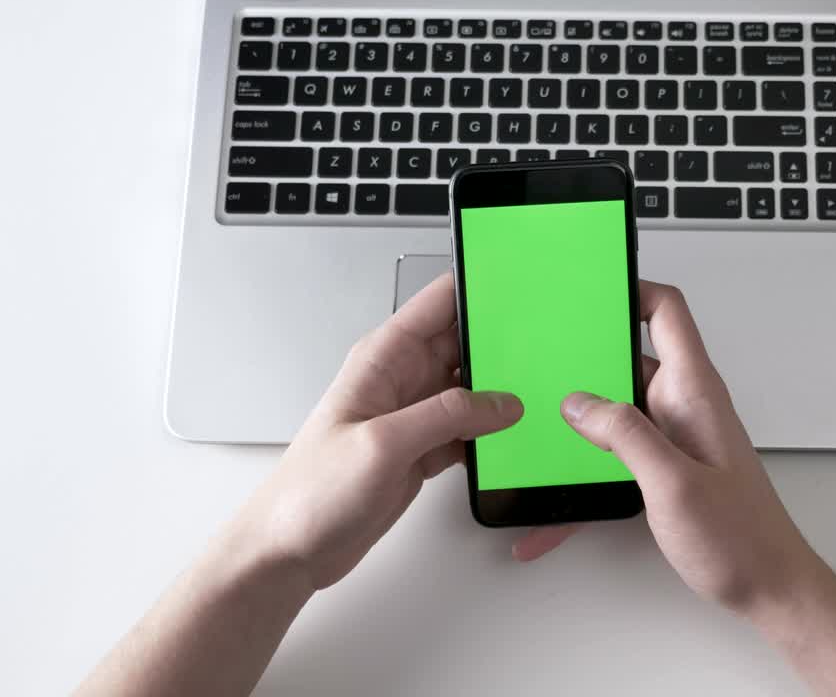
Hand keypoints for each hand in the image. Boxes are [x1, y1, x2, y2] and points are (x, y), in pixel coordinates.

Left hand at [238, 274, 522, 589]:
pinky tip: (513, 438)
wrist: (291, 548)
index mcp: (383, 358)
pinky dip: (492, 433)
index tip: (518, 287)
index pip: (438, 302)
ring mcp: (415, 415)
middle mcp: (401, 379)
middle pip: (464, 343)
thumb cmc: (311, 492)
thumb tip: (501, 403)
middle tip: (545, 348)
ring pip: (473, 387)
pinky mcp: (424, 449)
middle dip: (502, 342)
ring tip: (541, 390)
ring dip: (501, 391)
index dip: (477, 288)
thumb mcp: (382, 444)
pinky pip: (470, 429)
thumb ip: (445, 416)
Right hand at [514, 282, 822, 616]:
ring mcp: (673, 437)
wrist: (770, 589)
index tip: (585, 288)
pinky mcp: (664, 470)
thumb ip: (626, 435)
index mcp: (694, 392)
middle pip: (627, 359)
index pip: (666, 312)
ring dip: (577, 424)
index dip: (628, 288)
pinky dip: (585, 479)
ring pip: (613, 411)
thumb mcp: (675, 484)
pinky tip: (554, 514)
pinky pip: (614, 459)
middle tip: (538, 363)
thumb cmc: (743, 540)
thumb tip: (581, 401)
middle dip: (581, 360)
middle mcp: (683, 406)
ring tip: (533, 435)